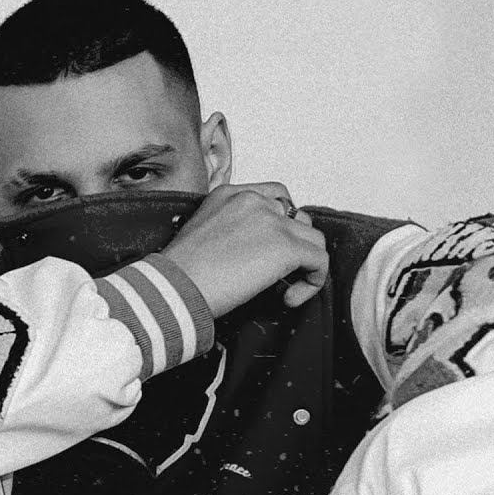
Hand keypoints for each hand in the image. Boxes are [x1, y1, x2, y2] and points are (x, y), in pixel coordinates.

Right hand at [159, 182, 327, 316]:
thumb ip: (230, 229)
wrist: (174, 288)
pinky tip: (289, 300)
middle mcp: (253, 201)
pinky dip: (312, 283)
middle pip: (298, 218)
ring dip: (305, 266)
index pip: (276, 195)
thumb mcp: (200, 233)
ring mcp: (272, 222)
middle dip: (294, 246)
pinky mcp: (286, 247)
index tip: (270, 250)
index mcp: (229, 194)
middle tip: (277, 274)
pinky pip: (319, 261)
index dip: (282, 223)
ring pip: (314, 239)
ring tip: (285, 290)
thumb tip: (254, 251)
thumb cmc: (178, 273)